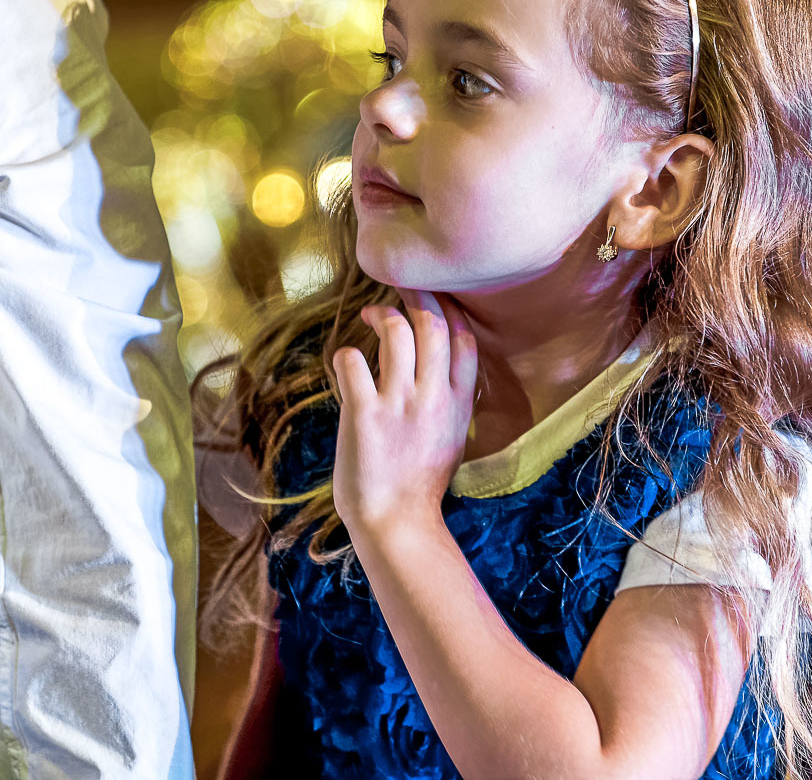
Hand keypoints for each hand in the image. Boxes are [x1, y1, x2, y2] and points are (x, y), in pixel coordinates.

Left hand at [331, 289, 477, 533]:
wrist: (396, 521)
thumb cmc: (420, 482)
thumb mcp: (453, 437)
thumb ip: (453, 400)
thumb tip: (446, 367)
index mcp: (459, 404)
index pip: (465, 341)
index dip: (451, 311)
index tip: (437, 299)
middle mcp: (433, 398)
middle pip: (433, 325)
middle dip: (417, 297)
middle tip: (402, 289)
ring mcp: (399, 403)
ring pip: (397, 332)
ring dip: (381, 315)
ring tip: (371, 316)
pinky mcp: (364, 413)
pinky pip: (353, 361)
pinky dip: (346, 354)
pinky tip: (346, 364)